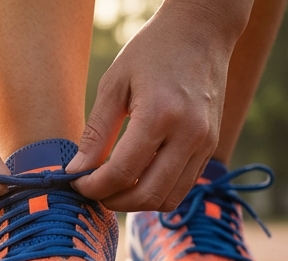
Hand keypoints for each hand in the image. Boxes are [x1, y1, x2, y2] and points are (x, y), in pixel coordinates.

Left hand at [68, 0, 249, 211]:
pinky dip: (157, 193)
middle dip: (114, 201)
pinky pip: (181, 188)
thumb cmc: (153, 50)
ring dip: (137, 203)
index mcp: (160, 114)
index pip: (122, 172)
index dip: (94, 187)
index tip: (78, 184)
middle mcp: (188, 134)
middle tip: (95, 191)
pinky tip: (138, 178)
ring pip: (167, 200)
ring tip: (115, 188)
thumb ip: (96, 133)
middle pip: (146, 195)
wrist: (202, 30)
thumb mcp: (114, 83)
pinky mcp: (210, 147)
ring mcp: (204, 143)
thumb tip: (77, 172)